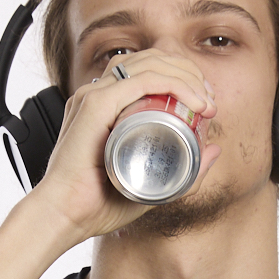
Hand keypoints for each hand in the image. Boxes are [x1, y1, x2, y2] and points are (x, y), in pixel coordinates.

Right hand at [29, 49, 220, 242]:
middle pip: (151, 61)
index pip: (147, 70)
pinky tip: (193, 99)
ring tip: (205, 101)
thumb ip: (184, 174)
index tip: (205, 103)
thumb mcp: (152, 187)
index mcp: (103, 105)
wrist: (63, 217)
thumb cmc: (95, 206)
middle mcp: (97, 94)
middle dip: (188, 72)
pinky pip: (141, 80)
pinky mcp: (95, 105)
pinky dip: (172, 83)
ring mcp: (94, 96)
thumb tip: (215, 150)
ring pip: (149, 65)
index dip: (182, 76)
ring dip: (184, 75)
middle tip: (209, 101)